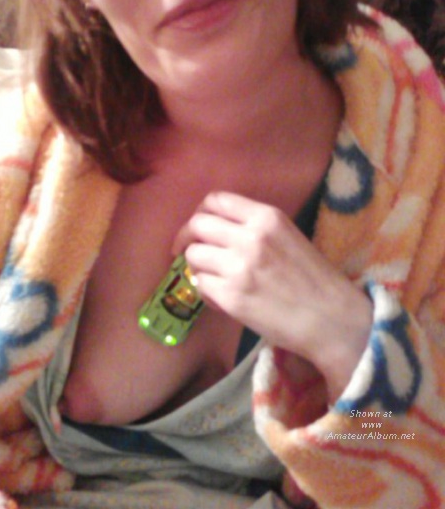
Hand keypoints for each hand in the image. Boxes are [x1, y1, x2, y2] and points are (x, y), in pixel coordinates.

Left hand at [173, 191, 372, 400]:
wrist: (332, 320)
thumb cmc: (314, 280)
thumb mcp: (288, 237)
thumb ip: (254, 228)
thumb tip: (215, 230)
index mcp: (267, 218)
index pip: (216, 200)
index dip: (200, 213)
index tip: (198, 227)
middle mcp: (250, 237)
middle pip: (197, 224)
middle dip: (187, 237)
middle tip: (189, 251)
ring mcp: (239, 267)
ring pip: (193, 255)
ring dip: (196, 265)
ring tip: (211, 277)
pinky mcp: (231, 297)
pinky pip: (200, 284)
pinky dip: (205, 290)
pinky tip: (219, 297)